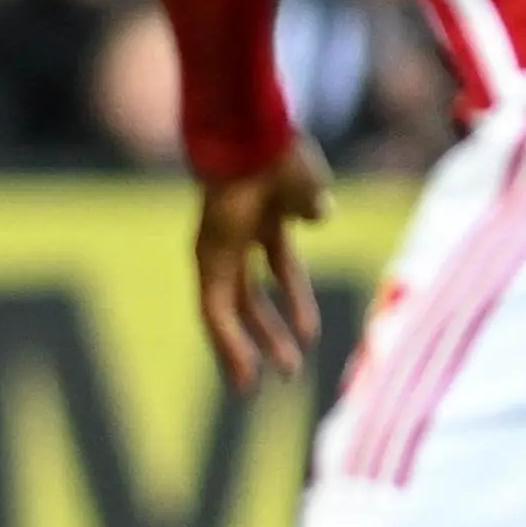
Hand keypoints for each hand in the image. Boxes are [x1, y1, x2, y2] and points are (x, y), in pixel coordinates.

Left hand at [193, 145, 331, 393]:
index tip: (309, 336)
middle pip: (252, 299)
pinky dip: (229, 343)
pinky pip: (216, 311)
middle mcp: (237, 241)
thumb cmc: (284, 157)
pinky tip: (246, 371)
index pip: (279, 273)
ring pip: (231, 312)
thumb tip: (318, 217)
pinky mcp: (207, 263)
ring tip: (261, 386)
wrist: (257, 140)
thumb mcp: (308, 188)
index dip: (294, 304)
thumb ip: (311, 205)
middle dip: (272, 334)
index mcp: (266, 222)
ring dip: (250, 349)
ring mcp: (219, 253)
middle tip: (290, 369)